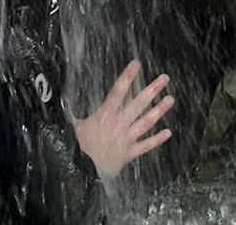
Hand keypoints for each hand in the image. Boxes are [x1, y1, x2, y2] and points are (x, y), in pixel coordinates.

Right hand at [74, 61, 173, 178]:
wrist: (81, 171)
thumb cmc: (75, 146)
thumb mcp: (73, 125)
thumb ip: (73, 110)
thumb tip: (64, 96)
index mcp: (105, 115)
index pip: (117, 91)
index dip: (127, 77)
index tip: (136, 64)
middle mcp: (119, 124)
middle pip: (138, 104)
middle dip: (152, 90)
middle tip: (165, 78)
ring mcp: (126, 138)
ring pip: (146, 122)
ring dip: (159, 111)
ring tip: (171, 99)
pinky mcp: (129, 153)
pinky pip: (145, 145)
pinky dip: (157, 139)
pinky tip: (168, 132)